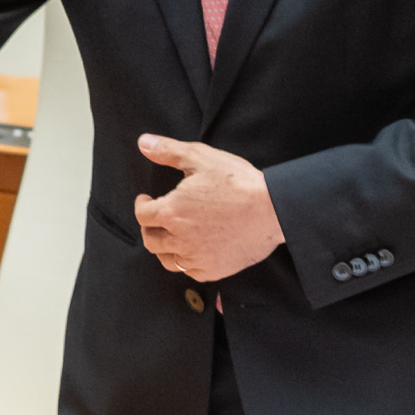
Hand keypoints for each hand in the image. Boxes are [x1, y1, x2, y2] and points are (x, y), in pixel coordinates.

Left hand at [131, 136, 284, 280]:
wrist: (272, 210)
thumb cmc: (238, 183)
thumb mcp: (201, 158)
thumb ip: (168, 151)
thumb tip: (143, 142)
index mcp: (171, 212)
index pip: (143, 215)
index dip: (141, 206)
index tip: (146, 201)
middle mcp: (179, 239)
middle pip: (151, 240)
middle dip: (150, 227)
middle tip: (156, 219)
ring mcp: (196, 257)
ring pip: (167, 259)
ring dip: (164, 247)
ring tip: (170, 236)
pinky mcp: (213, 270)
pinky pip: (189, 272)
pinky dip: (186, 262)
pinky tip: (191, 251)